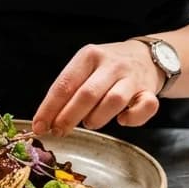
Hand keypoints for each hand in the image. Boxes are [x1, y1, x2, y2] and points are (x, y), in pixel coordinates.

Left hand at [32, 41, 161, 135]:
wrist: (146, 56)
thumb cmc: (107, 67)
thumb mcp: (85, 68)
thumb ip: (69, 90)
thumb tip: (46, 121)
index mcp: (89, 56)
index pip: (64, 84)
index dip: (49, 108)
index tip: (39, 126)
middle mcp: (110, 64)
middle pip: (87, 94)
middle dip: (68, 117)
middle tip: (59, 132)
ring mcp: (131, 77)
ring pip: (113, 101)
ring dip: (97, 118)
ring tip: (89, 122)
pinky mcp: (149, 90)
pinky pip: (144, 107)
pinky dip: (132, 119)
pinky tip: (122, 120)